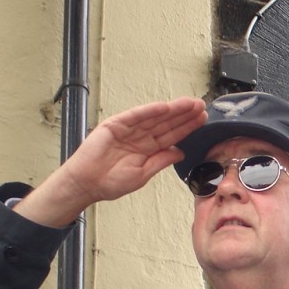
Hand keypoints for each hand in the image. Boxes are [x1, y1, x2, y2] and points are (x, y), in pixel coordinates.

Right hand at [14, 97, 206, 226]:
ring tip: (189, 104)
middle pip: (167, 123)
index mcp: (148, 149)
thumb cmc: (111, 182)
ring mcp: (128, 130)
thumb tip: (180, 153)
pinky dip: (149, 111)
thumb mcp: (143, 174)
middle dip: (184, 115)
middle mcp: (141, 137)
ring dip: (172, 110)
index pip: (172, 135)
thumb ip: (161, 161)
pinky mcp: (115, 125)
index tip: (202, 119)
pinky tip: (164, 107)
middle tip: (201, 106)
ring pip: (155, 117)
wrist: (86, 184)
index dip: (187, 127)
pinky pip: (135, 116)